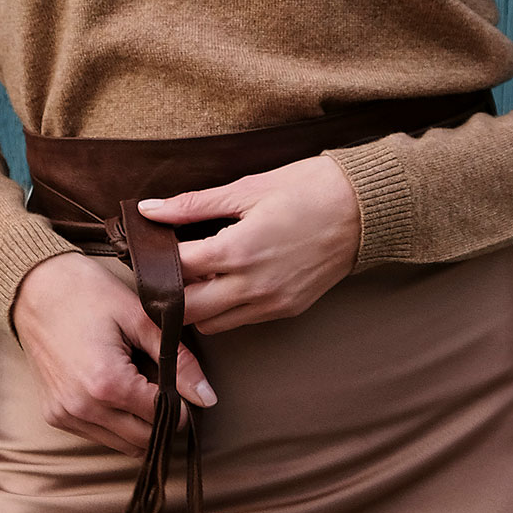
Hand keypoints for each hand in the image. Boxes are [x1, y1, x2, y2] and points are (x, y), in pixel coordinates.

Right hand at [9, 251, 217, 456]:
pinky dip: (115, 421)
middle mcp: (83, 409)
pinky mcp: (54, 415)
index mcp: (107, 384)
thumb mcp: (139, 317)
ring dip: (138, 423)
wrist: (34, 286)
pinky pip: (98, 435)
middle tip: (163, 382)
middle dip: (162, 417)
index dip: (182, 401)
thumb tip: (207, 397)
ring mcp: (65, 416)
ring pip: (122, 445)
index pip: (164, 418)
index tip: (181, 379)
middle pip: (144, 440)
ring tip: (138, 383)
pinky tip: (115, 388)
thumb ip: (178, 359)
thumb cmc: (88, 293)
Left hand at [136, 154, 361, 333]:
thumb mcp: (246, 189)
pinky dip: (227, 308)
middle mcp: (252, 286)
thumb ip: (193, 205)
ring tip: (195, 278)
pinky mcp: (288, 309)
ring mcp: (272, 302)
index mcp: (237, 251)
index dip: (156, 262)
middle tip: (163, 272)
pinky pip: (243, 320)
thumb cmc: (307, 188)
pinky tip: (226, 282)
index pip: (176, 271)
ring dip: (197, 307)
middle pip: (188, 311)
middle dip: (170, 295)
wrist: (365, 208)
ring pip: (213, 324)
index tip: (147, 251)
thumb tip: (150, 210)